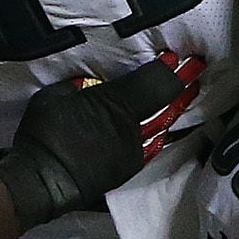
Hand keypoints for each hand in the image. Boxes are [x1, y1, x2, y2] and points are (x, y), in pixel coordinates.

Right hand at [0, 57, 195, 227]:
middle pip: (166, 102)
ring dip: (174, 110)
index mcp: (115, 104)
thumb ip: (76, 86)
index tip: (175, 57)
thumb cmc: (43, 134)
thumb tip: (88, 83)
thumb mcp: (53, 96)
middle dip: (183, 86)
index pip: (154, 81)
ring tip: (186, 96)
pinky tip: (165, 130)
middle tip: (197, 70)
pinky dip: (159, 135)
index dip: (168, 68)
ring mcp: (133, 150)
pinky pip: (150, 147)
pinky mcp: (129, 170)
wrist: (41, 182)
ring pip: (162, 126)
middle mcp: (132, 127)